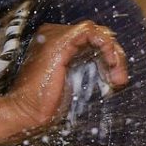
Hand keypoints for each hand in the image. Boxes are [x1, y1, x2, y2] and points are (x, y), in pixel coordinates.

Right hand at [0, 21, 129, 136]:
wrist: (26, 113)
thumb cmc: (47, 104)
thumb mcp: (77, 82)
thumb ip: (92, 69)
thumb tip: (116, 69)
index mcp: (59, 42)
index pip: (94, 39)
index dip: (111, 56)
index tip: (117, 79)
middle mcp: (55, 34)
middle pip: (98, 34)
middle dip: (115, 56)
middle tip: (119, 79)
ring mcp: (55, 36)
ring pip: (98, 32)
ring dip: (113, 54)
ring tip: (116, 77)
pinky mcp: (59, 42)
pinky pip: (90, 32)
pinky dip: (106, 46)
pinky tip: (110, 64)